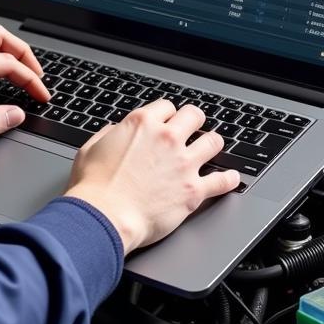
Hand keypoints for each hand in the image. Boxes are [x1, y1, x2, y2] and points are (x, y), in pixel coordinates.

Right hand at [63, 99, 239, 254]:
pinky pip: (221, 180)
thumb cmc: (94, 187)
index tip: (167, 122)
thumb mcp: (91, 148)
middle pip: (194, 116)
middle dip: (193, 121)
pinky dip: (229, 179)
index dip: (166, 115)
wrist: (104, 217)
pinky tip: (232, 178)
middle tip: (193, 129)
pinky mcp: (193, 190)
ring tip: (212, 147)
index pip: (166, 107)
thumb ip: (109, 134)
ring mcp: (183, 163)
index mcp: (142, 124)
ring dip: (212, 144)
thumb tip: (116, 132)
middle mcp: (167, 138)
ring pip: (213, 141)